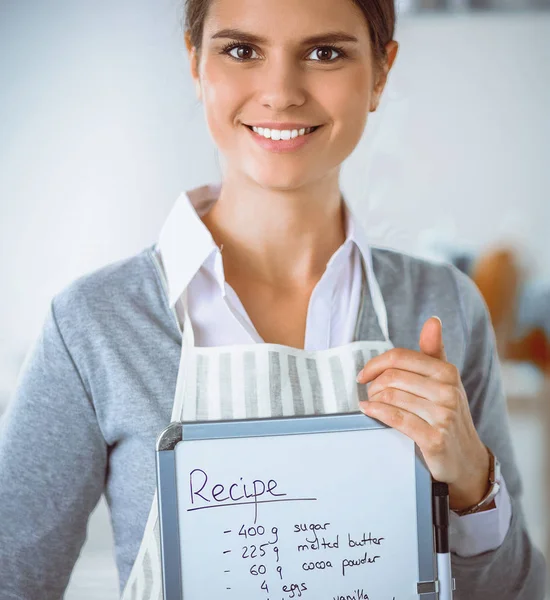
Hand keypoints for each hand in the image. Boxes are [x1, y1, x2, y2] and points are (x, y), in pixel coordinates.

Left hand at [356, 316, 492, 511]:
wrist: (466, 459)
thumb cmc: (448, 414)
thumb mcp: (444, 380)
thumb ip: (434, 351)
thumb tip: (433, 320)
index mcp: (447, 372)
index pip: (399, 357)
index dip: (375, 364)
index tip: (364, 374)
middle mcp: (448, 391)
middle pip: (392, 377)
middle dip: (374, 385)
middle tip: (370, 394)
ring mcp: (443, 415)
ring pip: (392, 396)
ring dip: (374, 400)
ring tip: (372, 404)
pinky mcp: (434, 438)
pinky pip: (396, 418)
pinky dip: (376, 412)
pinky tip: (368, 411)